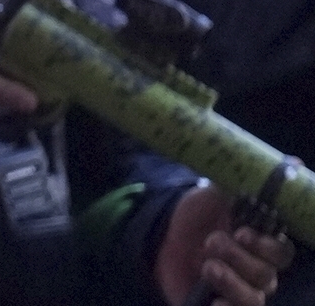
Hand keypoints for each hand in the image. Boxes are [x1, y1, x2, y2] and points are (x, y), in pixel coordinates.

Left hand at [156, 184, 293, 305]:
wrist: (159, 235)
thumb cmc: (196, 214)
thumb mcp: (218, 193)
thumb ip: (249, 181)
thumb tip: (295, 162)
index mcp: (260, 245)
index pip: (283, 254)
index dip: (268, 246)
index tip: (242, 232)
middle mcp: (255, 271)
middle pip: (267, 276)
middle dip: (240, 258)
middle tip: (213, 241)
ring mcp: (239, 290)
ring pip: (255, 299)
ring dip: (230, 280)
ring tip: (207, 264)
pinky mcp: (219, 305)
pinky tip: (214, 300)